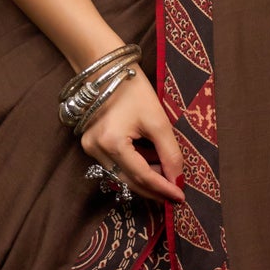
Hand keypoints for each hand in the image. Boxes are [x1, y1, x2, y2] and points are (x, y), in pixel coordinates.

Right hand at [78, 68, 185, 206]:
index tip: (180, 197)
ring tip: (166, 177)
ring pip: (121, 177)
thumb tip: (177, 180)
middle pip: (129, 181)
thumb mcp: (158, 121)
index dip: (163, 188)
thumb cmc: (134, 90)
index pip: (142, 175)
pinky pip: (115, 166)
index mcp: (112, 142)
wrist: (108, 71)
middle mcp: (96, 149)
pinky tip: (151, 165)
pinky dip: (134, 169)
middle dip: (154, 190)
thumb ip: (170, 153)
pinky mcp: (90, 145)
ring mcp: (90, 148)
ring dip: (145, 180)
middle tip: (174, 196)